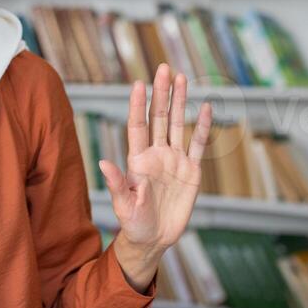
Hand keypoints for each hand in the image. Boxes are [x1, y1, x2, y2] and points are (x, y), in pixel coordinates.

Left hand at [98, 64, 212, 287]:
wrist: (154, 239)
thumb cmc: (133, 223)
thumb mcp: (123, 205)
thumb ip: (117, 183)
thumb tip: (102, 162)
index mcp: (137, 160)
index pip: (137, 126)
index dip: (137, 105)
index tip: (138, 83)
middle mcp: (156, 154)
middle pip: (159, 117)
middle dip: (161, 93)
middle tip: (163, 68)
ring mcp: (174, 160)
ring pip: (178, 124)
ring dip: (180, 101)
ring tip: (181, 78)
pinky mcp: (191, 171)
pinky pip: (198, 144)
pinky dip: (203, 126)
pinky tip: (205, 107)